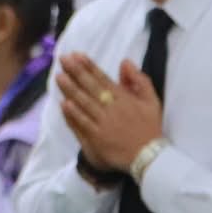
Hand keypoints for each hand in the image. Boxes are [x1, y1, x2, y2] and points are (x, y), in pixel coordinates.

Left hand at [56, 51, 161, 170]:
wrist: (149, 157)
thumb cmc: (150, 128)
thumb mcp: (152, 101)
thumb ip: (140, 80)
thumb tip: (125, 62)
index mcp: (125, 98)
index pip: (103, 79)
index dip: (89, 66)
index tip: (77, 56)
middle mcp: (112, 109)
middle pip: (90, 87)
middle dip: (76, 72)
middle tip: (63, 60)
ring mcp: (103, 124)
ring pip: (84, 103)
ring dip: (70, 89)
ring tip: (59, 77)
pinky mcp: (97, 139)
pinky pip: (83, 124)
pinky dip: (73, 114)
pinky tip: (64, 104)